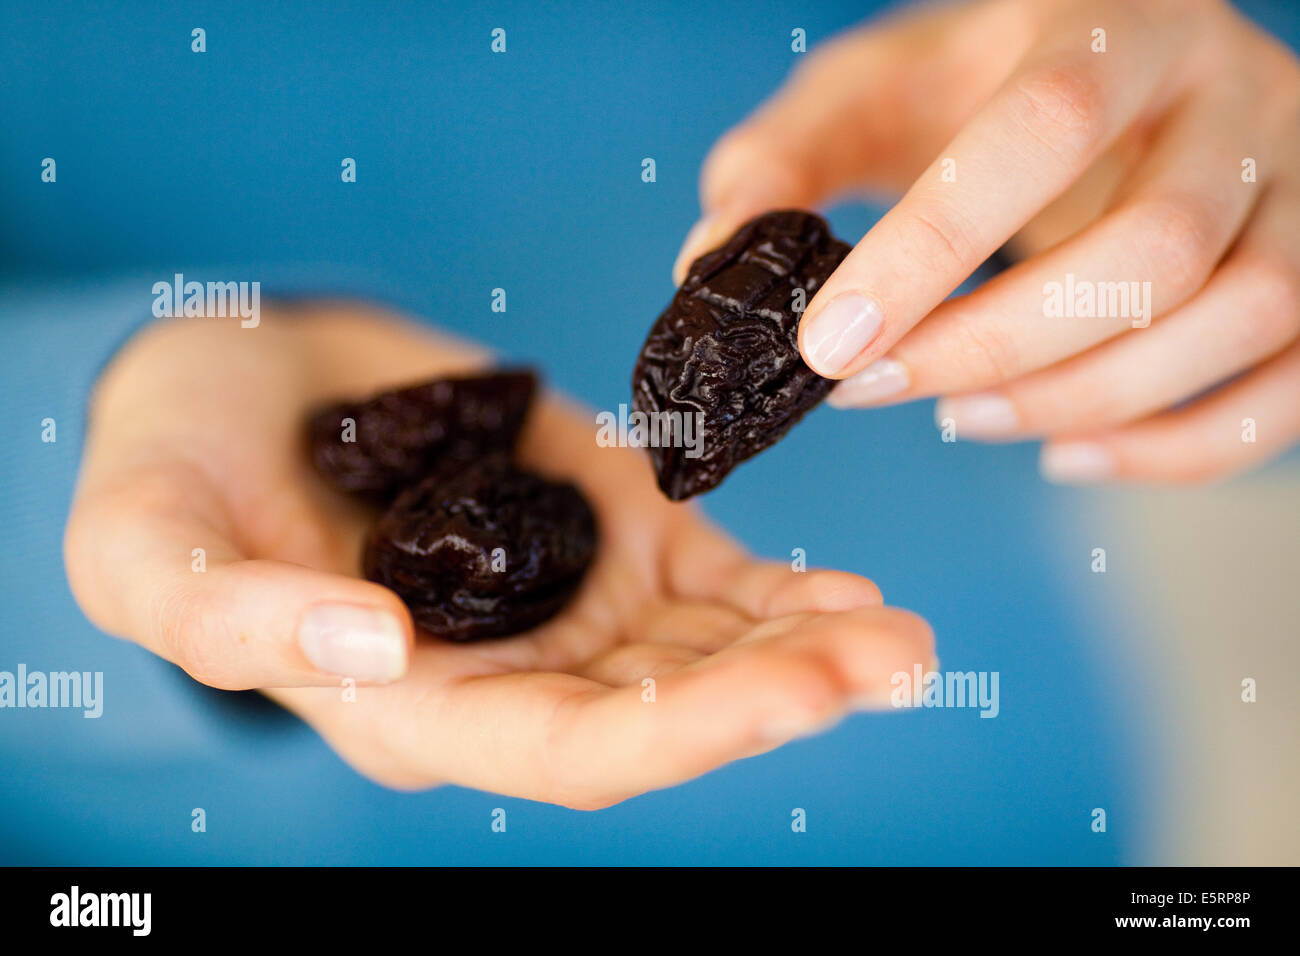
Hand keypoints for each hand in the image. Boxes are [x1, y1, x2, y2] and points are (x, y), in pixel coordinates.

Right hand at [64, 303, 931, 807]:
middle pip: (667, 710)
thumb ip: (237, 619)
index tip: (797, 692)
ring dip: (808, 642)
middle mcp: (512, 670)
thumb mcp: (150, 548)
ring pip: (706, 649)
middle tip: (898, 660)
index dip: (685, 734)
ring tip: (906, 633)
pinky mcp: (598, 528)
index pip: (569, 751)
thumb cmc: (172, 472)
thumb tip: (374, 651)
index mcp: (416, 704)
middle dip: (783, 691)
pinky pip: (707, 578)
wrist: (235, 386)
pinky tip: (849, 591)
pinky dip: (780, 588)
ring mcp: (567, 601)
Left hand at [676, 0, 1299, 483]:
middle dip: (998, 348)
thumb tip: (709, 263)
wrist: (1109, 72)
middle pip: (1155, 250)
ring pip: (1233, 321)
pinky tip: (1063, 453)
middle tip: (879, 390)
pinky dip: (1174, 451)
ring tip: (966, 416)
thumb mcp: (865, 94)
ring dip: (1082, 400)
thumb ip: (779, 164)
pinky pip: (1285, 390)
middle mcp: (1227, 98)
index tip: (828, 349)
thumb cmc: (972, 90)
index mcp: (1111, 26)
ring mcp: (1290, 186)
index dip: (933, 252)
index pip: (1043, 131)